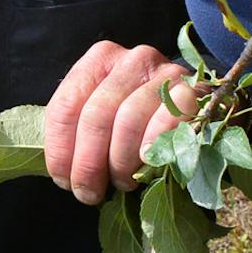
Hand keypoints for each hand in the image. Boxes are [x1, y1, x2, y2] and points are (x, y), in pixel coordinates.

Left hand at [44, 40, 192, 204]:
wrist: (187, 105)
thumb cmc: (134, 117)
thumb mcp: (100, 114)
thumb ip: (78, 130)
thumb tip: (64, 175)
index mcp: (100, 59)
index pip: (66, 105)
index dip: (61, 150)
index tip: (64, 180)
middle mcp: (132, 59)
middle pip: (96, 114)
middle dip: (88, 163)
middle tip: (89, 193)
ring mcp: (164, 72)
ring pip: (128, 120)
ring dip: (119, 161)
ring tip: (120, 182)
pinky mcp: (191, 89)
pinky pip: (164, 123)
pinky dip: (150, 149)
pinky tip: (145, 164)